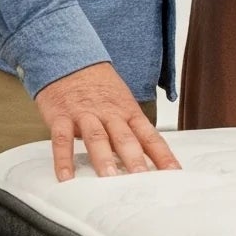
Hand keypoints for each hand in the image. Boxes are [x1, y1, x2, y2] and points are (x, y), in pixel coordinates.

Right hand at [35, 62, 178, 182]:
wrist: (71, 58)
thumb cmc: (100, 87)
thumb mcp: (123, 104)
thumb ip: (132, 131)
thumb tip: (148, 160)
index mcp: (129, 113)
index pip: (150, 136)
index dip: (163, 155)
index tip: (173, 173)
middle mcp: (110, 114)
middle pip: (125, 138)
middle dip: (135, 158)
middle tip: (141, 177)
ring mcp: (86, 115)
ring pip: (97, 137)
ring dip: (103, 157)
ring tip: (109, 177)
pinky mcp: (62, 116)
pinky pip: (62, 138)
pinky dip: (63, 158)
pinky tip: (66, 176)